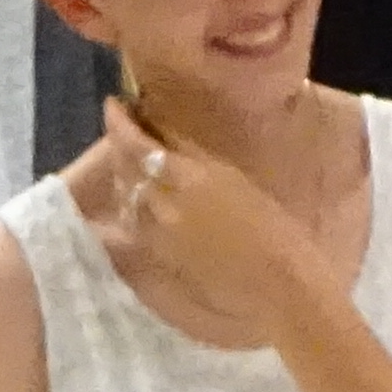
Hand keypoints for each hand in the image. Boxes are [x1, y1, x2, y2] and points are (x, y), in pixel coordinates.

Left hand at [97, 98, 326, 342]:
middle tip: (121, 129)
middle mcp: (166, 204)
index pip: (138, 144)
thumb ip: (195, 158)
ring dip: (123, 175)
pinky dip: (131, 205)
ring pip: (126, 197)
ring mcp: (159, 233)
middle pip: (125, 168)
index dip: (119, 123)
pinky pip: (134, 223)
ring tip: (129, 161)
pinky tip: (140, 201)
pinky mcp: (161, 257)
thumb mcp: (235, 180)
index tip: (113, 105)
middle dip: (118, 145)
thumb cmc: (274, 229)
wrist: (278, 286)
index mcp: (191, 177)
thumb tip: (165, 136)